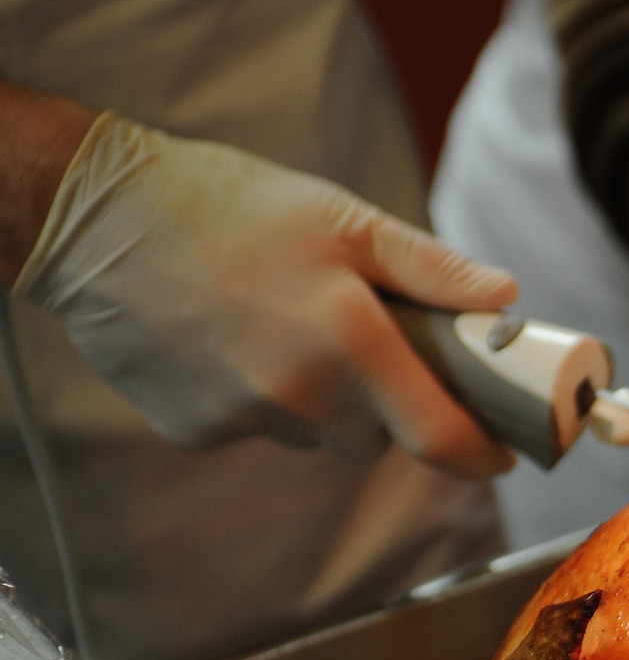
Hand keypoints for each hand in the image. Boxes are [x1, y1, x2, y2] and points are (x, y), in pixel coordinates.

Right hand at [15, 114, 517, 476]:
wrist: (92, 217)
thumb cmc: (226, 205)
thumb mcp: (341, 218)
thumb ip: (431, 269)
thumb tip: (505, 299)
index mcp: (350, 341)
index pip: (440, 437)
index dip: (482, 454)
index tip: (502, 452)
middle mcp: (299, 394)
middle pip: (378, 438)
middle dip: (389, 404)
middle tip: (369, 343)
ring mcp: (242, 419)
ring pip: (317, 435)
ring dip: (324, 400)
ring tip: (286, 326)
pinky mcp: (195, 431)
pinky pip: (259, 430)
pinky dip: (263, 399)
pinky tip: (234, 342)